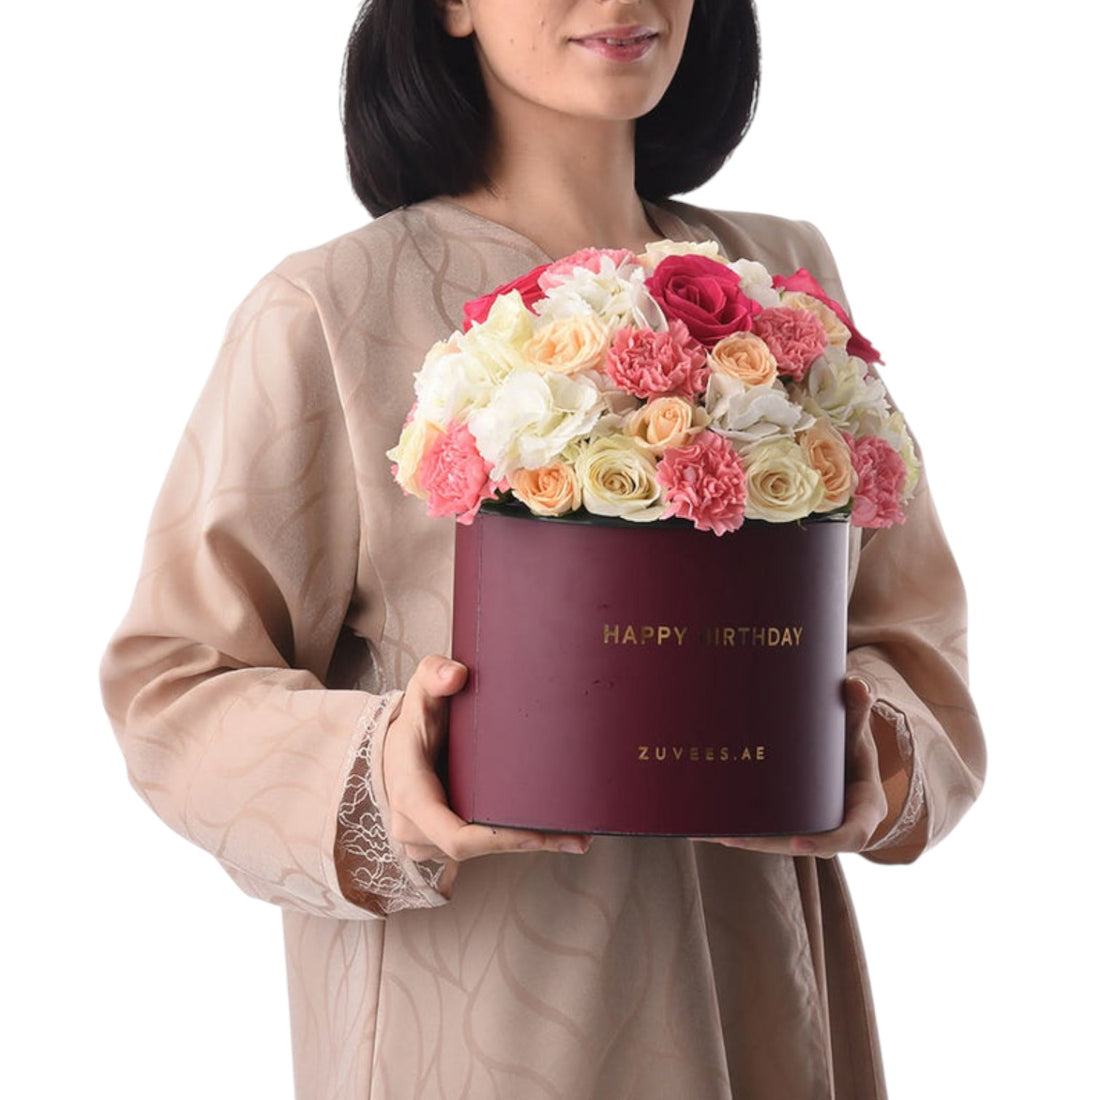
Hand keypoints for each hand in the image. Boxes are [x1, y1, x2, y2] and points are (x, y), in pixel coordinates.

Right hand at [382, 654, 592, 862]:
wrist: (396, 747)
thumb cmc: (413, 720)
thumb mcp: (421, 692)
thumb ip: (434, 674)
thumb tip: (455, 675)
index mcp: (411, 796)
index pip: (455, 836)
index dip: (498, 841)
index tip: (537, 835)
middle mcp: (414, 829)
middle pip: (478, 849)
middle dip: (528, 843)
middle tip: (576, 838)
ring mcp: (426, 843)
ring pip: (482, 853)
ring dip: (524, 845)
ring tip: (573, 837)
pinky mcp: (440, 846)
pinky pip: (478, 850)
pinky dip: (511, 842)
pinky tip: (549, 835)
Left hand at [696, 676, 887, 857]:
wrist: (840, 742)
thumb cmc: (849, 733)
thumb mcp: (855, 721)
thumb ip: (856, 704)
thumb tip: (856, 686)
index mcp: (864, 805)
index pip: (852, 834)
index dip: (826, 842)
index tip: (797, 844)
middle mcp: (840, 823)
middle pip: (804, 843)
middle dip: (768, 844)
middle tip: (733, 837)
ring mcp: (815, 825)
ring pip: (781, 841)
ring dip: (747, 839)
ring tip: (712, 832)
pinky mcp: (793, 820)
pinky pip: (769, 830)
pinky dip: (742, 829)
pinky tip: (709, 827)